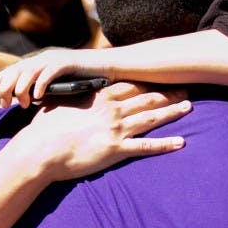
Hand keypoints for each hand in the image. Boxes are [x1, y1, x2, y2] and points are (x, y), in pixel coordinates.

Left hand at [0, 48, 111, 107]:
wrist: (108, 68)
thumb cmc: (83, 80)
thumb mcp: (58, 86)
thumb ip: (42, 90)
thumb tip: (25, 102)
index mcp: (39, 63)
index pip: (13, 70)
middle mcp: (43, 59)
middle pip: (16, 71)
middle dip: (5, 86)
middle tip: (3, 103)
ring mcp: (54, 59)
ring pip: (29, 72)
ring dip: (22, 88)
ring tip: (21, 102)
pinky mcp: (67, 63)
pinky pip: (49, 73)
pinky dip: (41, 84)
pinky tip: (38, 97)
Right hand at [12, 82, 189, 181]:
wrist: (39, 151)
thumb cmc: (44, 128)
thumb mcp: (60, 103)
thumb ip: (76, 96)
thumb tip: (76, 90)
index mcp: (98, 97)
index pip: (131, 85)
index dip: (149, 80)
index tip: (162, 76)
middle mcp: (112, 110)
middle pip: (147, 98)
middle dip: (167, 93)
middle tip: (185, 89)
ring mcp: (116, 130)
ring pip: (151, 118)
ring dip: (171, 111)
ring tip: (188, 107)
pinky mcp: (116, 150)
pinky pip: (147, 147)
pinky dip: (165, 145)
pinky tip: (181, 143)